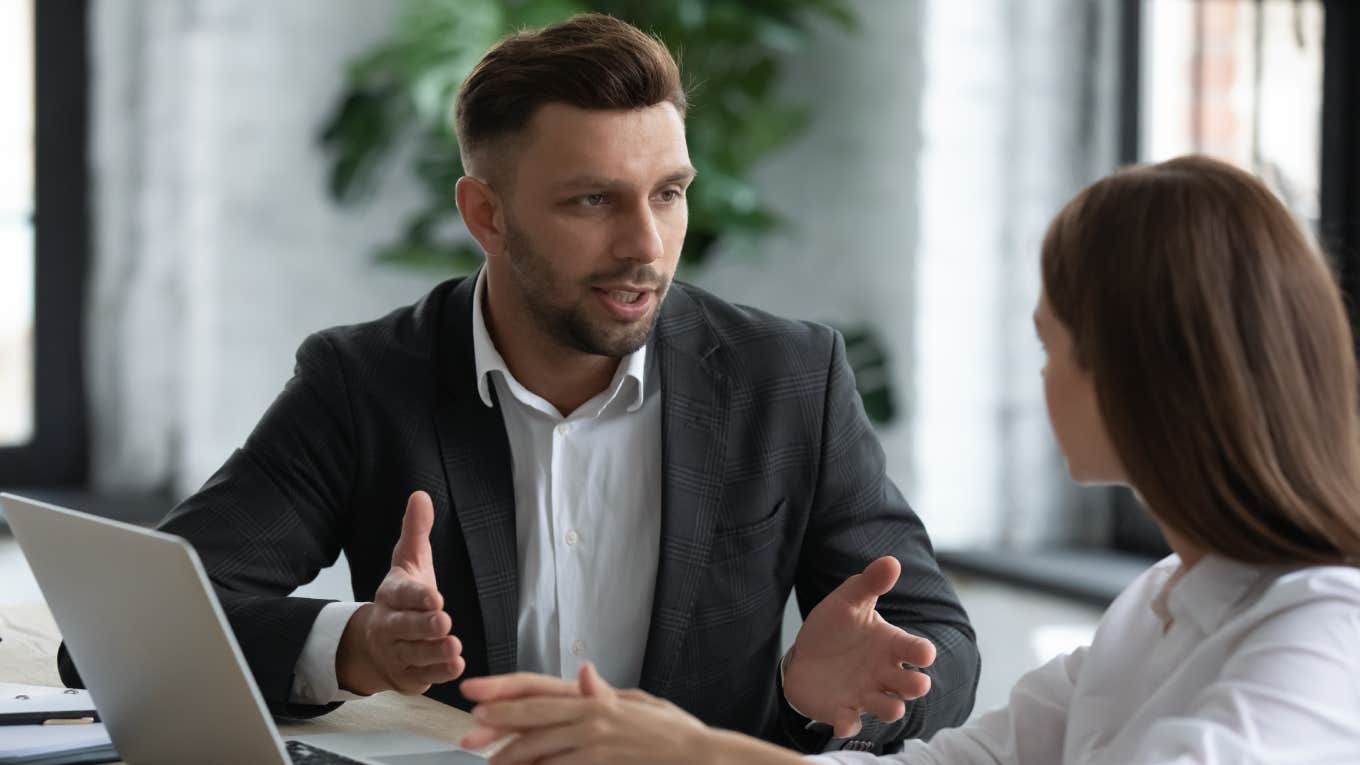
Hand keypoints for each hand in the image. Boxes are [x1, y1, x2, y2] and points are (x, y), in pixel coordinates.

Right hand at [336, 491, 464, 694]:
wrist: (375, 645)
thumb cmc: (402, 597)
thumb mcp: (408, 562)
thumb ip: (415, 531)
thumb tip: (420, 496)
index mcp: (391, 595)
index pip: (401, 595)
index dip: (417, 597)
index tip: (435, 597)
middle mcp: (389, 625)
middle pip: (404, 627)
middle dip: (423, 626)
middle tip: (444, 622)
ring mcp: (396, 653)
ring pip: (415, 653)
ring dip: (435, 652)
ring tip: (455, 646)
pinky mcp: (407, 676)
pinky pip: (423, 675)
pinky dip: (439, 672)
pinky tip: (456, 666)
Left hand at [460, 664, 712, 764]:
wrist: (701, 756)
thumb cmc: (671, 732)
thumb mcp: (639, 703)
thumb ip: (605, 693)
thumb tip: (582, 672)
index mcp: (597, 701)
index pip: (541, 695)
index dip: (507, 695)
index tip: (478, 697)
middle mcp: (593, 719)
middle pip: (534, 721)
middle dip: (498, 725)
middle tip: (470, 730)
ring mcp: (597, 746)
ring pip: (542, 750)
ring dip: (513, 756)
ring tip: (490, 762)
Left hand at [783, 556, 935, 736]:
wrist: (805, 653)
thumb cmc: (836, 627)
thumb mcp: (849, 601)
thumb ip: (869, 584)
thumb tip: (891, 561)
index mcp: (891, 645)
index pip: (916, 650)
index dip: (922, 653)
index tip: (923, 653)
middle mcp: (884, 673)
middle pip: (910, 686)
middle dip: (916, 686)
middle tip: (915, 684)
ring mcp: (865, 694)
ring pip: (889, 709)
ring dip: (891, 709)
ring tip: (892, 707)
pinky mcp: (842, 711)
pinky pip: (850, 723)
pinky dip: (848, 725)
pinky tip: (842, 721)